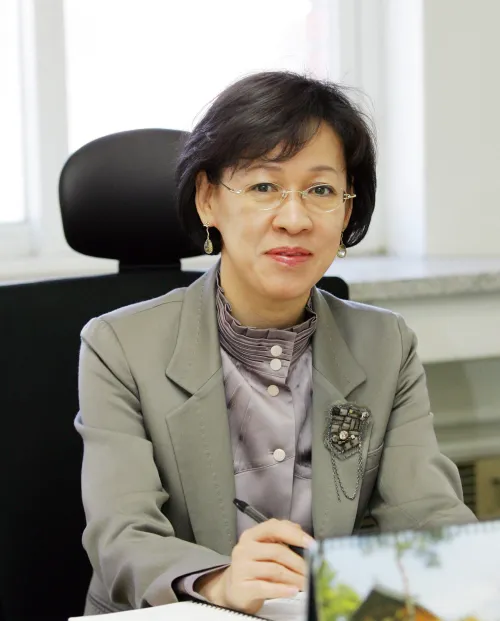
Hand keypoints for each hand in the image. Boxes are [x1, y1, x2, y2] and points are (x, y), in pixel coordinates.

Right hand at [196, 519, 313, 614]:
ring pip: (275, 570)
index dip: (294, 534)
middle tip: (312, 569)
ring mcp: (241, 568)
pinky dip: (283, 590)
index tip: (311, 543)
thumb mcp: (264, 548)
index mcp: (251, 535)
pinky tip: (293, 590)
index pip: (273, 528)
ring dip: (295, 577)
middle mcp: (244, 549)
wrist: (234, 589)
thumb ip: (281, 537)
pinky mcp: (242, 587)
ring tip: (306, 582)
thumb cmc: (254, 566)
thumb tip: (301, 532)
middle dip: (299, 561)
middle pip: (277, 551)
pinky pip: (266, 588)